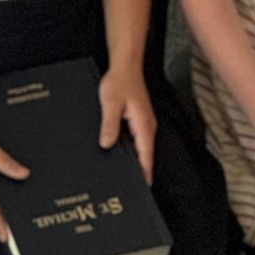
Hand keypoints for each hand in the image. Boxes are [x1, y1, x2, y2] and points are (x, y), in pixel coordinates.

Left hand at [98, 64, 155, 182]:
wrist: (125, 66)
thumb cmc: (119, 81)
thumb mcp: (110, 103)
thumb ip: (109, 124)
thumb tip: (106, 144)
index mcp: (144, 125)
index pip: (146, 155)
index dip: (144, 173)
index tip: (142, 188)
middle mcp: (147, 127)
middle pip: (144, 155)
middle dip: (138, 171)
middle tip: (127, 187)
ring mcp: (143, 124)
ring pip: (140, 148)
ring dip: (134, 160)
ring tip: (122, 175)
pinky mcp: (137, 121)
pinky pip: (135, 140)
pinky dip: (129, 149)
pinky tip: (118, 152)